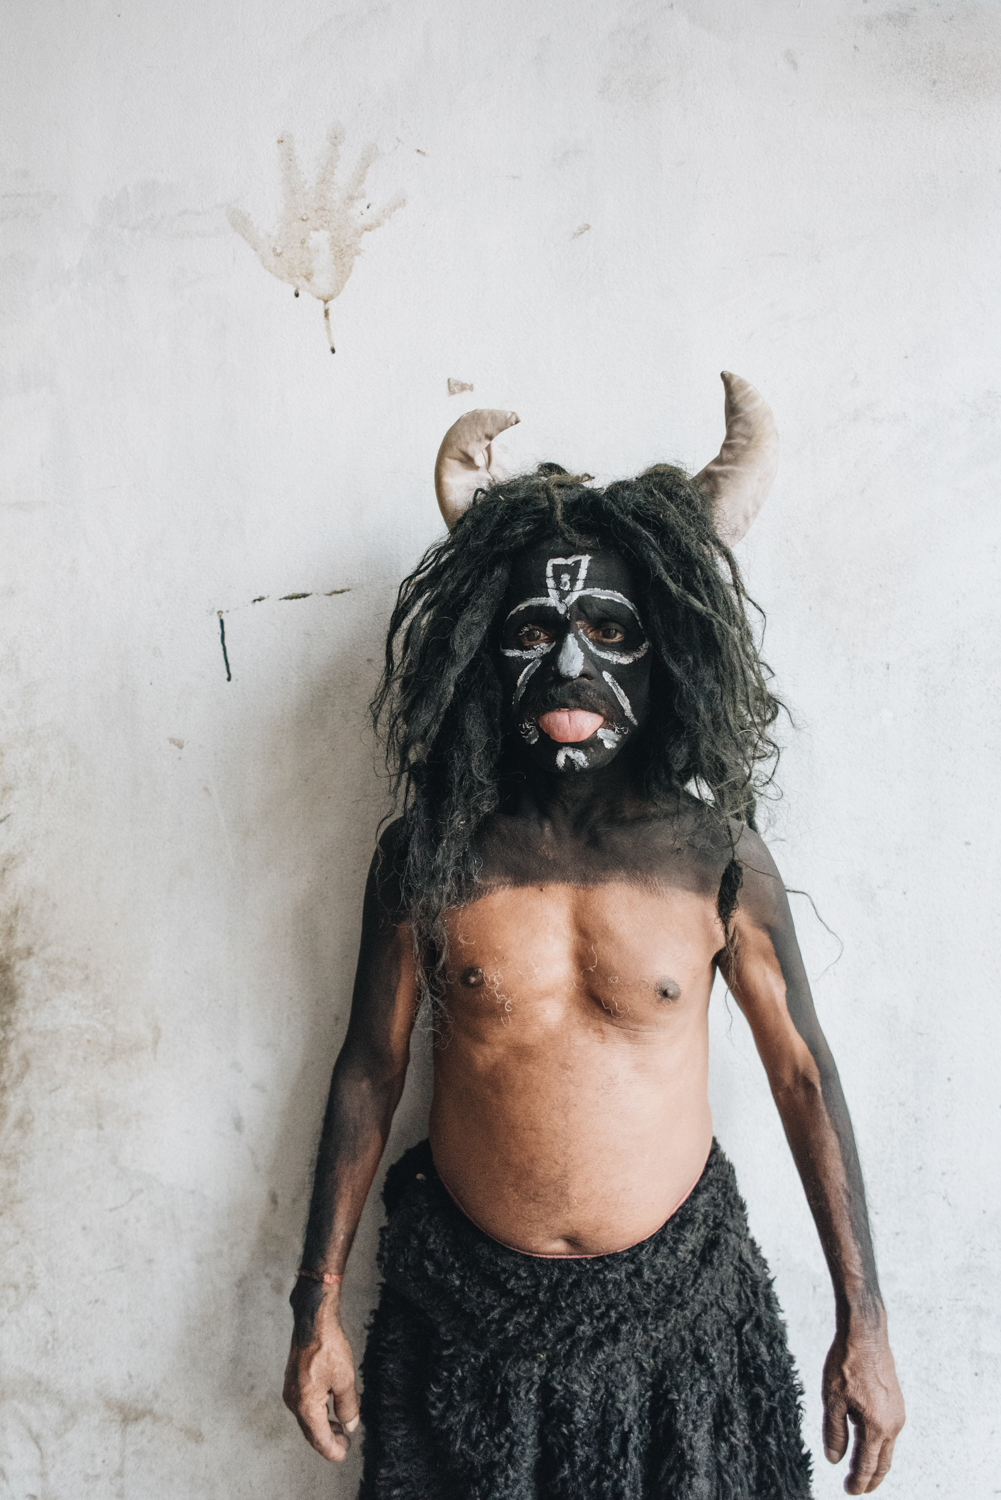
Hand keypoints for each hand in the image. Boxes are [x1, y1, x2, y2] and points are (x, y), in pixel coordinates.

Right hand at [283, 1281, 359, 1460]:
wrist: (312, 1320)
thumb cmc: (328, 1347)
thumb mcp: (345, 1379)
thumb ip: (348, 1406)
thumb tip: (350, 1425)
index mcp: (306, 1406)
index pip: (319, 1439)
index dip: (333, 1450)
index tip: (345, 1454)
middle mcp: (294, 1402)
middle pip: (310, 1432)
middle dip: (328, 1441)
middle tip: (345, 1443)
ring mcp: (291, 1392)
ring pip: (307, 1420)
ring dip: (323, 1427)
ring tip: (340, 1427)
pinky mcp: (293, 1382)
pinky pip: (304, 1407)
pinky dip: (317, 1413)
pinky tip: (329, 1408)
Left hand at [823, 1318, 904, 1493]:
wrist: (865, 1335)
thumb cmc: (845, 1364)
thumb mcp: (832, 1399)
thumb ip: (834, 1432)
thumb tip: (834, 1459)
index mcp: (876, 1426)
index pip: (867, 1466)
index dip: (857, 1482)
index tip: (849, 1491)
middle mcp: (892, 1424)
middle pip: (883, 1462)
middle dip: (870, 1479)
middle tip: (857, 1489)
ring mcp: (897, 1413)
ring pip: (887, 1448)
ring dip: (875, 1462)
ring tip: (861, 1471)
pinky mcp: (896, 1403)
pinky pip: (889, 1433)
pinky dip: (879, 1445)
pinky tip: (867, 1444)